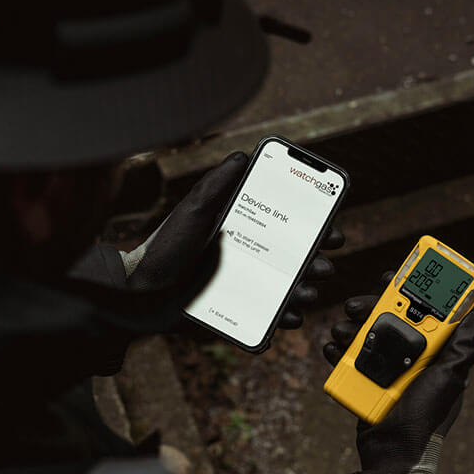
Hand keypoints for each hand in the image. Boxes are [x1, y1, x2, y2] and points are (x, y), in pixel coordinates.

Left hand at [123, 151, 344, 333]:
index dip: (314, 225)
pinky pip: (269, 315)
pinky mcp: (240, 311)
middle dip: (317, 261)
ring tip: (308, 292)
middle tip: (324, 264)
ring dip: (306, 290)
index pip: (288, 225)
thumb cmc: (165, 247)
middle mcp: (251, 257)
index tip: (332, 225)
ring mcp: (247, 285)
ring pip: (288, 288)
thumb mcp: (193, 210)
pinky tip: (292, 316)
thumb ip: (218, 185)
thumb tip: (242, 156)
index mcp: (245, 230)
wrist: (142, 291)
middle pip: (295, 259)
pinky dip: (285, 317)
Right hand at [323, 273, 473, 473]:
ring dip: (350, 327)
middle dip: (370, 306)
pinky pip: (349, 359)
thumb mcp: (451, 378)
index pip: (423, 310)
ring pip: (365, 334)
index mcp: (432, 351)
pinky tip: (333, 348)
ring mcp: (386, 367)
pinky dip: (338, 352)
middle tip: (357, 305)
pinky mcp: (365, 380)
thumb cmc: (427, 417)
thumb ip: (463, 347)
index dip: (409, 290)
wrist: (395, 451)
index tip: (394, 277)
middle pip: (388, 317)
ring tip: (342, 331)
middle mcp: (409, 355)